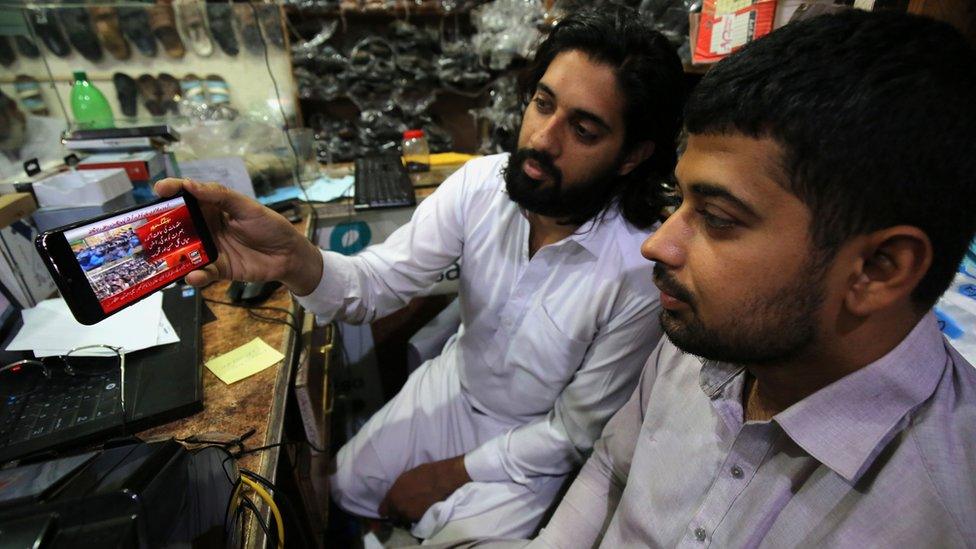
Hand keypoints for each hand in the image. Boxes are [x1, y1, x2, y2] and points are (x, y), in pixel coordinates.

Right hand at [154, 178, 322, 294]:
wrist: (289, 255)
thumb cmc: (270, 226)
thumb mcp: (247, 207)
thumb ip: (219, 196)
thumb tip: (190, 185)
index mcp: (213, 207)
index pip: (188, 196)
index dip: (172, 191)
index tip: (159, 190)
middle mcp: (207, 227)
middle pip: (179, 226)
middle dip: (162, 228)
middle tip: (147, 229)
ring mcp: (211, 248)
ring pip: (185, 252)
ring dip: (172, 256)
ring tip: (162, 258)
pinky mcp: (218, 269)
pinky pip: (201, 272)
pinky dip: (195, 276)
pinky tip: (193, 276)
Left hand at [378, 455, 470, 525]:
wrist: (442, 480)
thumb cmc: (424, 473)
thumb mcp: (405, 478)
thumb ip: (397, 490)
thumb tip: (394, 495)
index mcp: (392, 497)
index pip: (382, 511)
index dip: (386, 510)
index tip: (389, 508)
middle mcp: (399, 509)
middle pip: (393, 518)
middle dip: (396, 515)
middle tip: (402, 510)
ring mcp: (410, 516)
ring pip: (403, 522)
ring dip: (405, 518)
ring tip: (411, 512)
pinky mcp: (421, 520)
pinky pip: (413, 522)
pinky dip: (415, 519)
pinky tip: (419, 512)